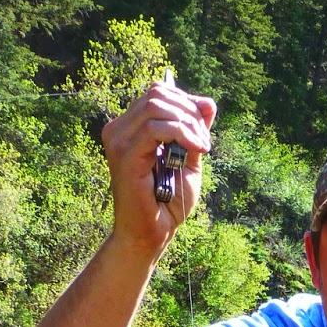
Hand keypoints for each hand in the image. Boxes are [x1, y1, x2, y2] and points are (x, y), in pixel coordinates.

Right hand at [101, 79, 215, 257]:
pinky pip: (155, 128)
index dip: (187, 102)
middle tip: (204, 142)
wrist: (152, 234)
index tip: (203, 131)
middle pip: (158, 93)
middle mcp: (118, 130)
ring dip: (189, 124)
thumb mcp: (189, 158)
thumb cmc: (169, 202)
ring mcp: (118, 140)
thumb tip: (208, 102)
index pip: (158, 92)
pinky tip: (198, 150)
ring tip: (202, 148)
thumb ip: (195, 130)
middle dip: (190, 112)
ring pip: (157, 106)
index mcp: (130, 128)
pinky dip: (183, 134)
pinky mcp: (124, 155)